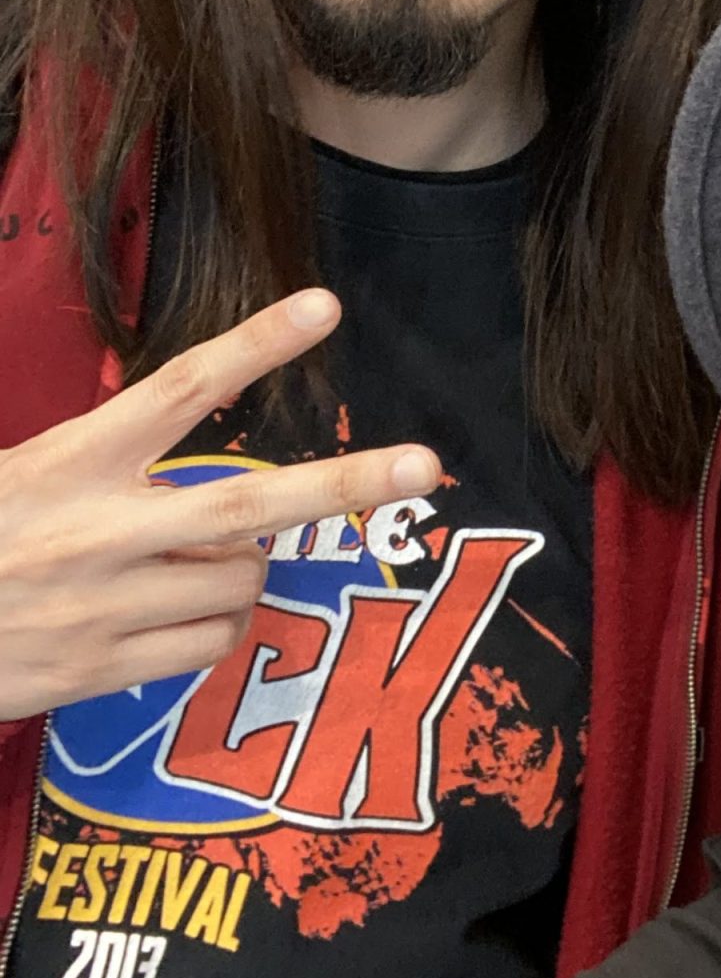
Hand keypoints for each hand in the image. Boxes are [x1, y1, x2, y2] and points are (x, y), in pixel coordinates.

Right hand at [0, 290, 440, 718]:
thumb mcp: (28, 473)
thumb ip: (117, 464)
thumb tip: (221, 490)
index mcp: (73, 461)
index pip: (181, 389)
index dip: (256, 345)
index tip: (325, 305)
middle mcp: (97, 529)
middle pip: (246, 503)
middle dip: (343, 483)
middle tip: (424, 465)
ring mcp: (103, 605)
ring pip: (238, 584)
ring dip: (240, 573)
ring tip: (183, 565)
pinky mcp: (99, 672)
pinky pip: (208, 646)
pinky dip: (215, 628)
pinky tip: (173, 614)